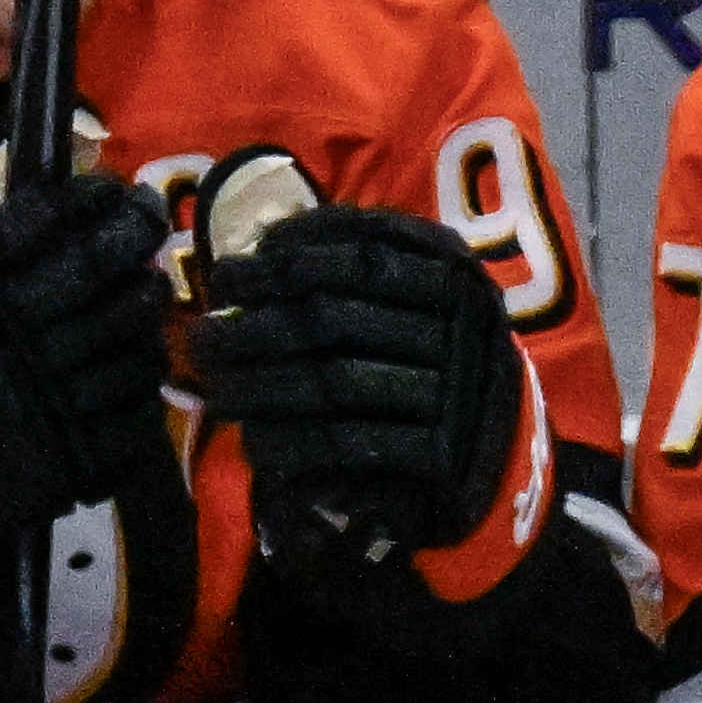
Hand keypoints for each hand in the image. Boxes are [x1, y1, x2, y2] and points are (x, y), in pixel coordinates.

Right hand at [0, 162, 173, 579]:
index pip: (53, 223)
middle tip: (148, 221)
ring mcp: (49, 403)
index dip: (95, 202)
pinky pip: (132, 416)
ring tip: (147, 288)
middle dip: (136, 240)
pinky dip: (141, 382)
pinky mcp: (67, 461)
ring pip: (129, 345)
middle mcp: (17, 338)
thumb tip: (0, 153)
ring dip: (146, 310)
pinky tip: (136, 359)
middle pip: (104, 277)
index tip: (114, 190)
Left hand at [191, 169, 536, 575]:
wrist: (499, 458)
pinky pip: (348, 443)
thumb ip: (358, 270)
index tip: (233, 271)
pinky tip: (258, 442)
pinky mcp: (442, 453)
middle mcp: (461, 323)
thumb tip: (259, 249)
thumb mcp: (418, 299)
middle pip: (330, 314)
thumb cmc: (434, 365)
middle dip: (253, 324)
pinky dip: (295, 443)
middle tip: (203, 336)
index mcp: (455, 271)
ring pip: (332, 381)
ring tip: (217, 390)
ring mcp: (455, 390)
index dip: (286, 254)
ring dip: (261, 388)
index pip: (360, 244)